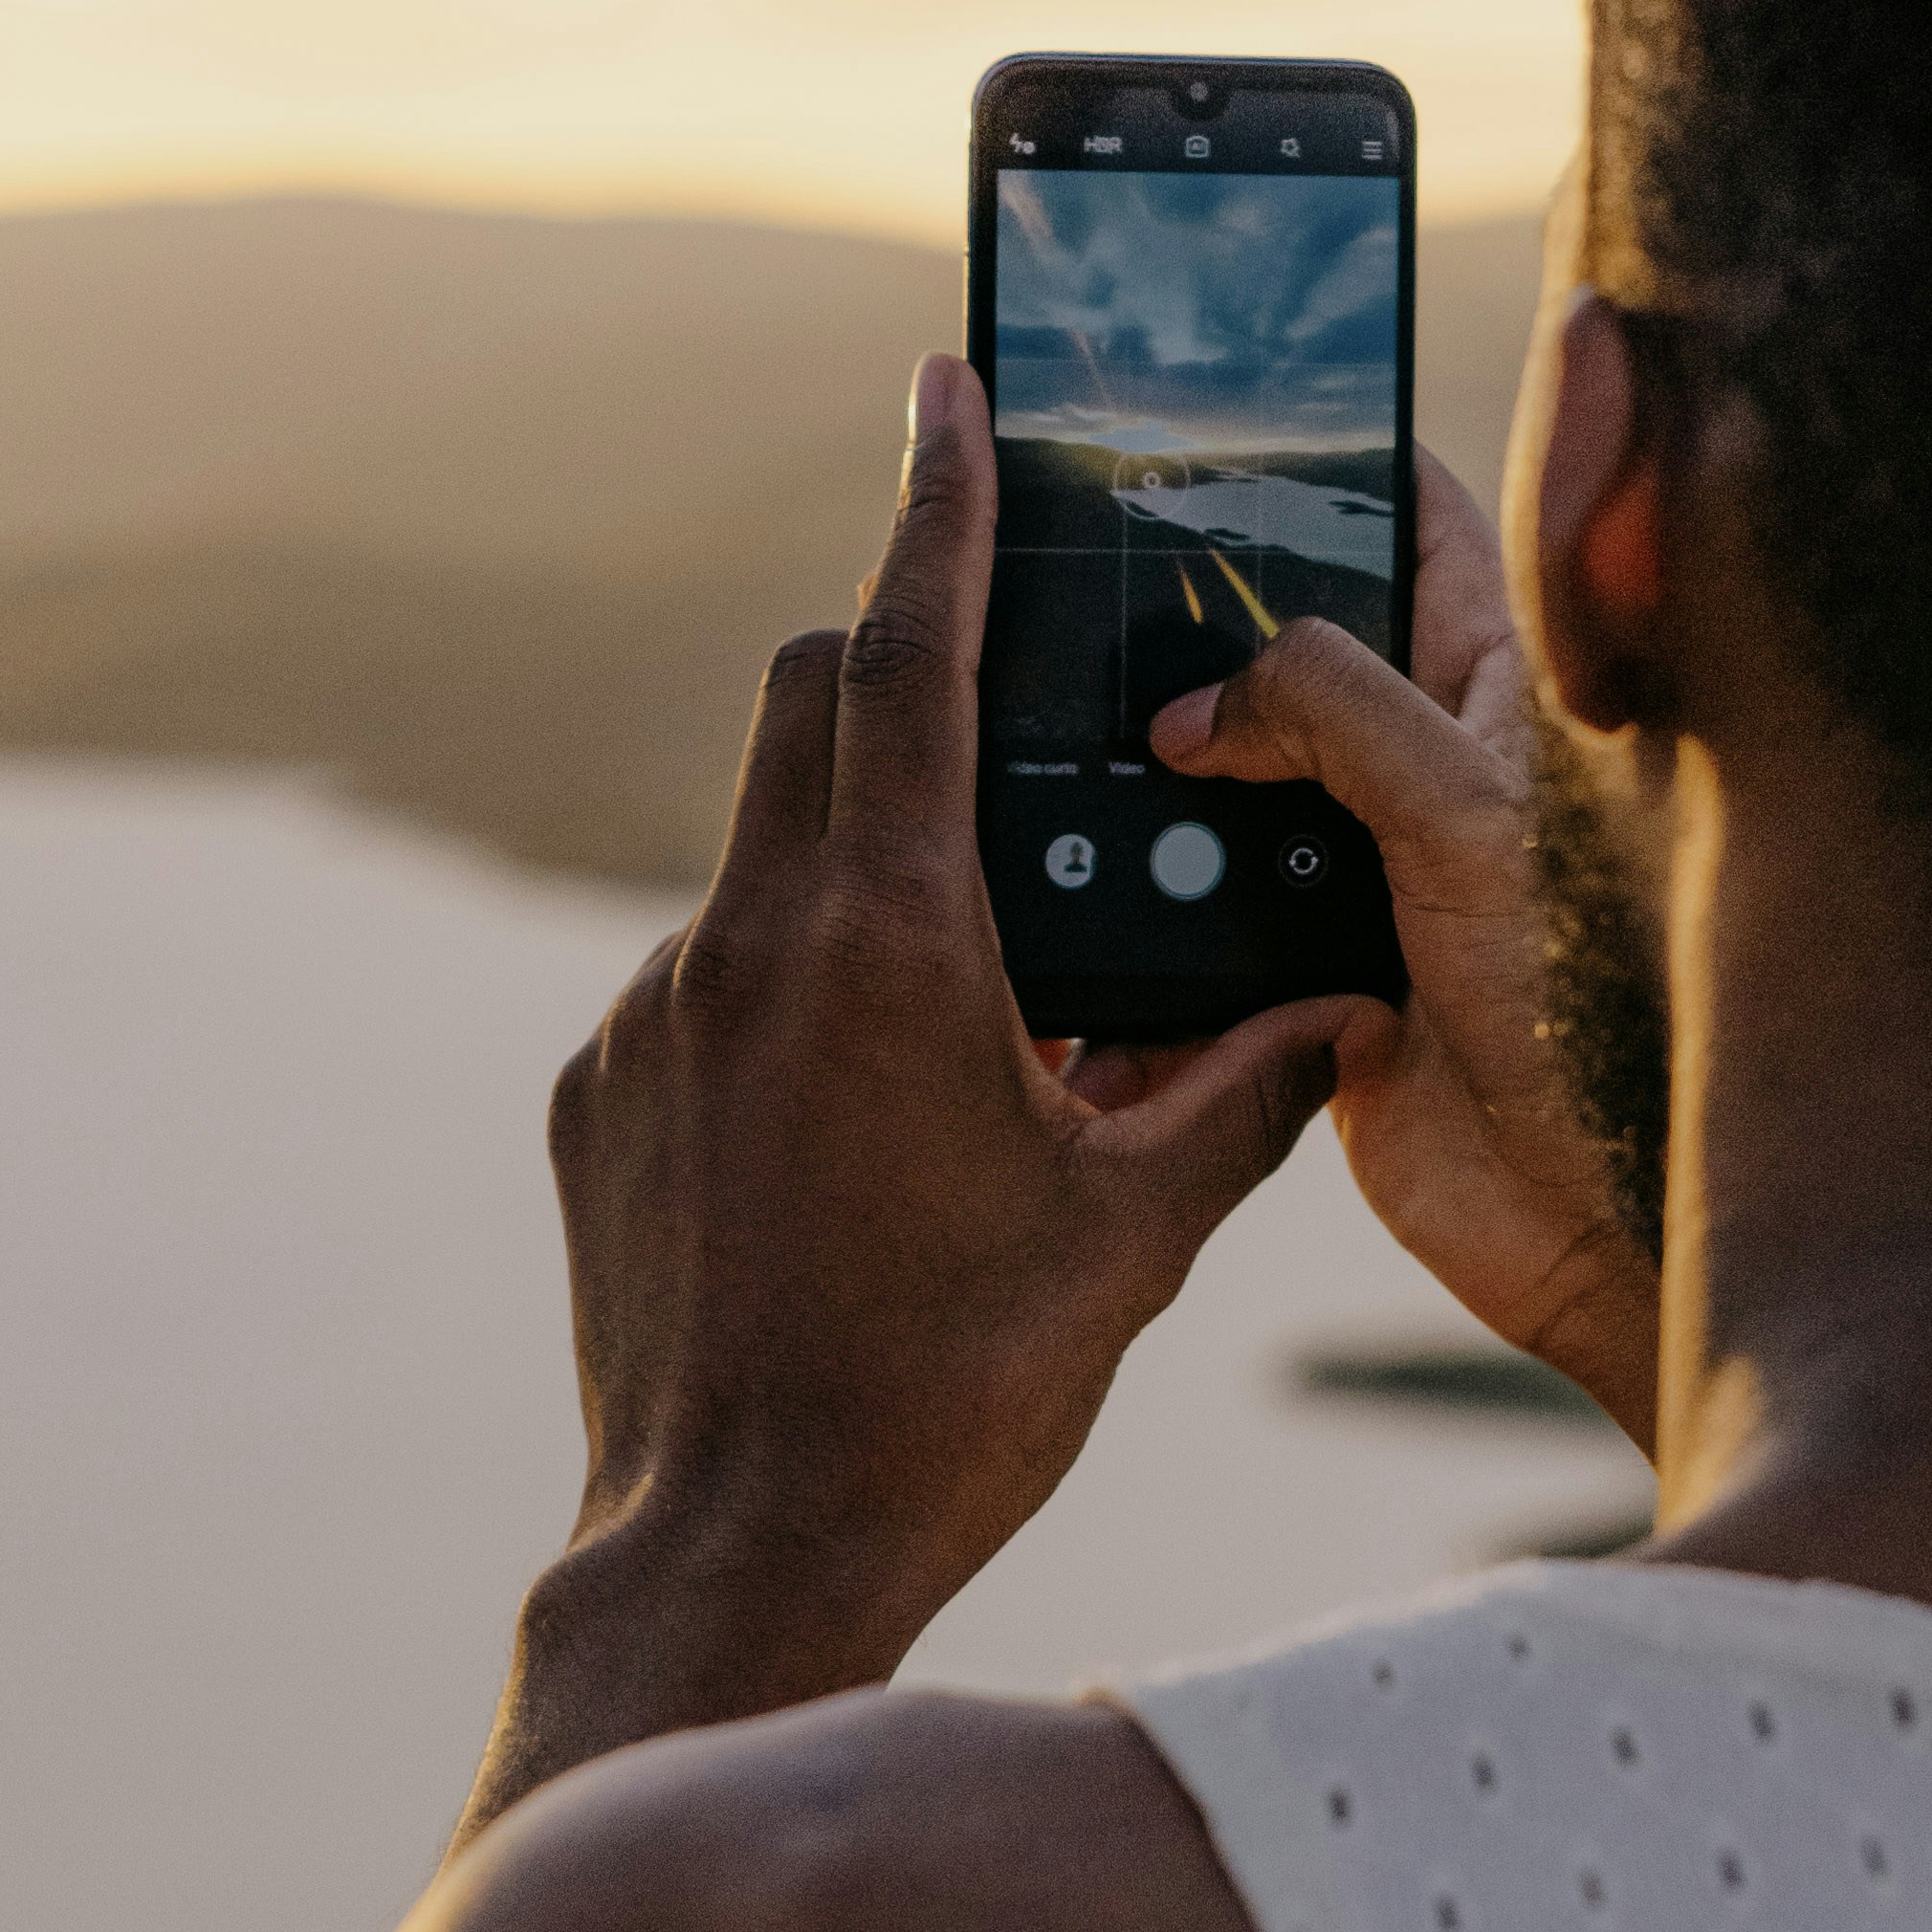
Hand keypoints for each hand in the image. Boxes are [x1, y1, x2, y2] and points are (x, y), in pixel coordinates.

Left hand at [469, 358, 1362, 1819]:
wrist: (739, 1545)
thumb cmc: (955, 1395)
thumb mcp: (1135, 1237)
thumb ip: (1240, 1094)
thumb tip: (1337, 1018)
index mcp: (889, 945)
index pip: (907, 657)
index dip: (939, 507)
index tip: (949, 385)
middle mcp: (743, 947)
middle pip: (815, 713)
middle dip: (900, 673)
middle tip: (992, 716)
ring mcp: (648, 1020)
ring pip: (760, 863)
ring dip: (859, 883)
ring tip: (958, 1026)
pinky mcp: (593, 1100)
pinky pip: (700, 990)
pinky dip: (786, 1009)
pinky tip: (851, 1141)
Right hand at [1151, 450, 1660, 1452]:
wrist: (1582, 1215)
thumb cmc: (1579, 1002)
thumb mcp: (1462, 811)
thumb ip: (1331, 711)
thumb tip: (1194, 704)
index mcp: (1496, 695)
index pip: (1424, 529)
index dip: (1346, 463)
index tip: (1242, 410)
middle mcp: (1424, 770)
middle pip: (1294, 654)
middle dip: (1201, 627)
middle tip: (1083, 574)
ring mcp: (1360, 871)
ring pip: (1228, 789)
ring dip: (1155, 786)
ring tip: (1050, 730)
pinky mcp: (1300, 975)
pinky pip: (1198, 920)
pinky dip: (1142, 918)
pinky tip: (1074, 892)